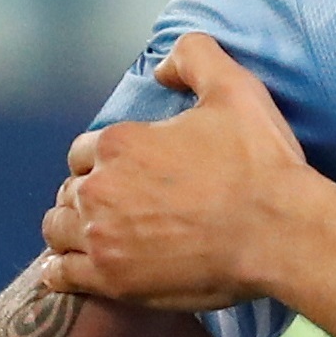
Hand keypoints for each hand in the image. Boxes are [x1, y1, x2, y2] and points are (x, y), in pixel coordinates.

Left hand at [44, 37, 318, 312]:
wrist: (277, 232)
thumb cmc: (259, 163)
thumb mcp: (234, 88)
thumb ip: (194, 57)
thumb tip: (163, 66)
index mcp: (119, 143)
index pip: (83, 152)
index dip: (100, 162)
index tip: (124, 176)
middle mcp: (99, 188)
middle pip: (69, 191)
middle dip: (88, 196)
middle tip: (118, 210)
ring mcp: (100, 237)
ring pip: (57, 230)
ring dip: (71, 230)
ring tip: (96, 237)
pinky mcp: (110, 279)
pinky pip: (60, 275)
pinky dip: (61, 271)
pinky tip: (71, 270)